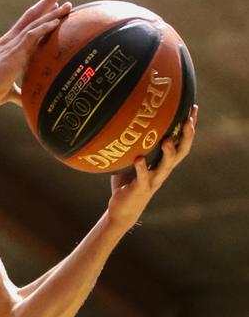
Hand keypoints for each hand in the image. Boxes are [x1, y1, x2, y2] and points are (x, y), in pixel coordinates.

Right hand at [0, 0, 71, 108]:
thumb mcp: (8, 91)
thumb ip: (19, 93)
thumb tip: (28, 100)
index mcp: (8, 46)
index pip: (28, 25)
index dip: (41, 13)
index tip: (54, 4)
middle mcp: (10, 40)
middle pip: (32, 15)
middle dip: (47, 1)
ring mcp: (12, 44)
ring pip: (35, 22)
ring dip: (51, 11)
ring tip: (66, 3)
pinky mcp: (14, 51)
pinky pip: (32, 35)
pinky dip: (45, 27)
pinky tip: (56, 20)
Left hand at [108, 105, 197, 230]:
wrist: (122, 209)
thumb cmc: (127, 181)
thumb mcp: (132, 159)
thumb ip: (134, 144)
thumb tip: (125, 119)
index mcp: (162, 162)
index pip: (180, 141)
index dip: (188, 127)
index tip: (193, 108)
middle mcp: (162, 170)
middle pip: (180, 152)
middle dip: (186, 137)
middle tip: (188, 121)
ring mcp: (153, 180)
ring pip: (166, 167)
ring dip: (168, 154)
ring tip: (166, 141)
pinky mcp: (140, 189)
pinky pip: (142, 178)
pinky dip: (141, 168)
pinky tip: (139, 159)